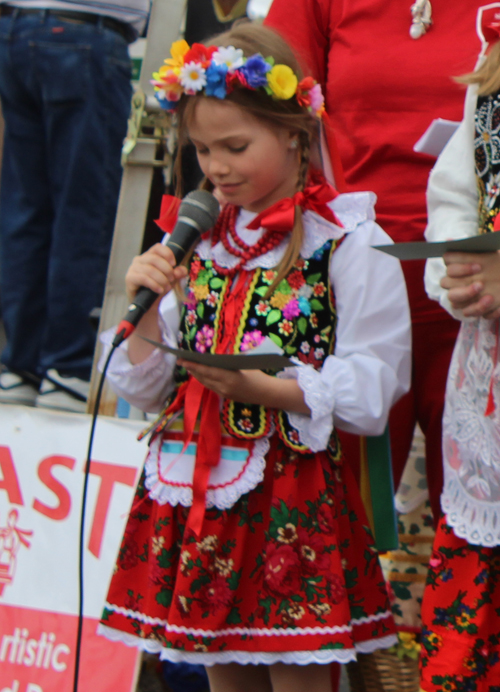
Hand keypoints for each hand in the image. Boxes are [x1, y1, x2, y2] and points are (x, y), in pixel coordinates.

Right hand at [125, 244, 186, 364]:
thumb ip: (177, 274)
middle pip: (154, 258)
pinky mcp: (129, 279)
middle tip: (172, 279)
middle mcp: (139, 260)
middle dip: (167, 269)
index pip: (158, 247)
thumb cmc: (158, 288)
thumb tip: (182, 270)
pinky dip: (154, 284)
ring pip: (150, 269)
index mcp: (149, 256)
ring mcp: (133, 268)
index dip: (167, 254)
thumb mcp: (171, 280)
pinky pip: (143, 278)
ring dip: (161, 279)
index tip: (174, 264)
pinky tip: (159, 290)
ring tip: (166, 288)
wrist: (148, 305)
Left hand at [178, 360, 310, 414]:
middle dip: (192, 369)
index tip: (183, 360)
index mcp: (229, 377)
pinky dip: (204, 379)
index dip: (193, 365)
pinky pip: (211, 387)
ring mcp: (224, 394)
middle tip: (182, 361)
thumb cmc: (257, 373)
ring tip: (189, 366)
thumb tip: (214, 357)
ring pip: (205, 383)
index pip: (207, 371)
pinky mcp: (226, 397)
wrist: (267, 392)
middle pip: (203, 378)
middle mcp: (224, 387)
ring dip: (197, 375)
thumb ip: (228, 360)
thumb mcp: (244, 362)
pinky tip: (201, 374)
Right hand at [441, 251, 499, 318]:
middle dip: (462, 282)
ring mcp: (462, 296)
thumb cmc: (498, 264)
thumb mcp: (489, 253)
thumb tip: (449, 241)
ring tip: (487, 295)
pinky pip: (468, 312)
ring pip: (454, 300)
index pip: (447, 264)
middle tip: (481, 283)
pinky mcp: (471, 309)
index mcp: (458, 265)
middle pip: (445, 283)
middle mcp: (456, 281)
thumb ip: (470, 248)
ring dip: (468, 296)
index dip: (460, 267)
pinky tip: (492, 303)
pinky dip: (479, 309)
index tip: (479, 266)